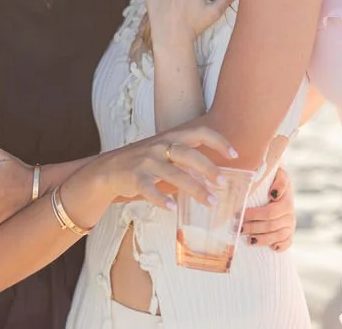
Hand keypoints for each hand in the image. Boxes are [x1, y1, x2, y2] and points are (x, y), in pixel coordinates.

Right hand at [92, 126, 236, 209]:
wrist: (107, 169)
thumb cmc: (142, 162)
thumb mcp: (164, 153)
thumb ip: (185, 159)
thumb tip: (214, 175)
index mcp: (170, 138)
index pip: (199, 132)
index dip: (218, 141)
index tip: (234, 155)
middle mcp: (159, 146)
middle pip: (189, 153)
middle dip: (209, 168)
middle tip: (223, 183)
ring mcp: (146, 161)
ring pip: (174, 173)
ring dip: (195, 188)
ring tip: (211, 202)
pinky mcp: (134, 177)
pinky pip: (150, 189)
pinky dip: (161, 199)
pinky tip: (171, 208)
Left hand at [241, 167, 294, 250]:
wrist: (282, 188)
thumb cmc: (276, 181)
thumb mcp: (280, 175)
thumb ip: (280, 181)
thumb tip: (274, 194)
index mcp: (287, 202)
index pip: (270, 212)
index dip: (255, 215)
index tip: (241, 214)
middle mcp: (290, 215)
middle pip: (271, 226)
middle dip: (254, 228)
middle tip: (239, 228)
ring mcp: (290, 226)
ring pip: (277, 236)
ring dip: (262, 239)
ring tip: (248, 240)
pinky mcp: (290, 234)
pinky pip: (287, 244)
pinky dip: (279, 246)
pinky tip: (271, 247)